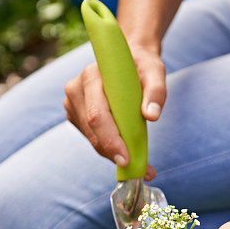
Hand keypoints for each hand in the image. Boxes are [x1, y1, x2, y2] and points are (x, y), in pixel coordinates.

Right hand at [64, 44, 165, 180]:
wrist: (126, 59)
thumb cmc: (141, 65)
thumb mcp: (155, 71)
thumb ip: (156, 91)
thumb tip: (152, 116)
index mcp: (92, 76)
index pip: (97, 116)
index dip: (111, 140)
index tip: (127, 159)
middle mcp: (76, 89)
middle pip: (93, 131)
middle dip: (115, 153)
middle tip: (142, 170)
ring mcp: (73, 103)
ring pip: (92, 139)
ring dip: (114, 153)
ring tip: (139, 161)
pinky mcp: (75, 114)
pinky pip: (92, 138)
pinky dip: (109, 147)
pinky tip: (125, 147)